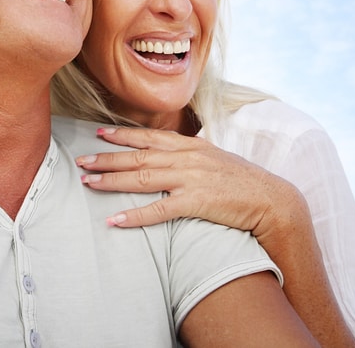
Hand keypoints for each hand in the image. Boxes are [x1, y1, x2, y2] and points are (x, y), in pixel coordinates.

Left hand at [77, 126, 303, 237]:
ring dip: (113, 181)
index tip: (99, 133)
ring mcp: (191, 178)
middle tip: (81, 161)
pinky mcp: (196, 202)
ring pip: (142, 177)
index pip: (150, 136)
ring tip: (89, 183)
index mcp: (191, 145)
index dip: (123, 135)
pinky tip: (116, 220)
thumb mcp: (214, 159)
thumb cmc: (242, 182)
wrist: (273, 200)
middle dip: (107, 158)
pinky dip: (135, 215)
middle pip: (138, 156)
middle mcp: (187, 157)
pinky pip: (159, 210)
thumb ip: (190, 155)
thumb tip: (169, 155)